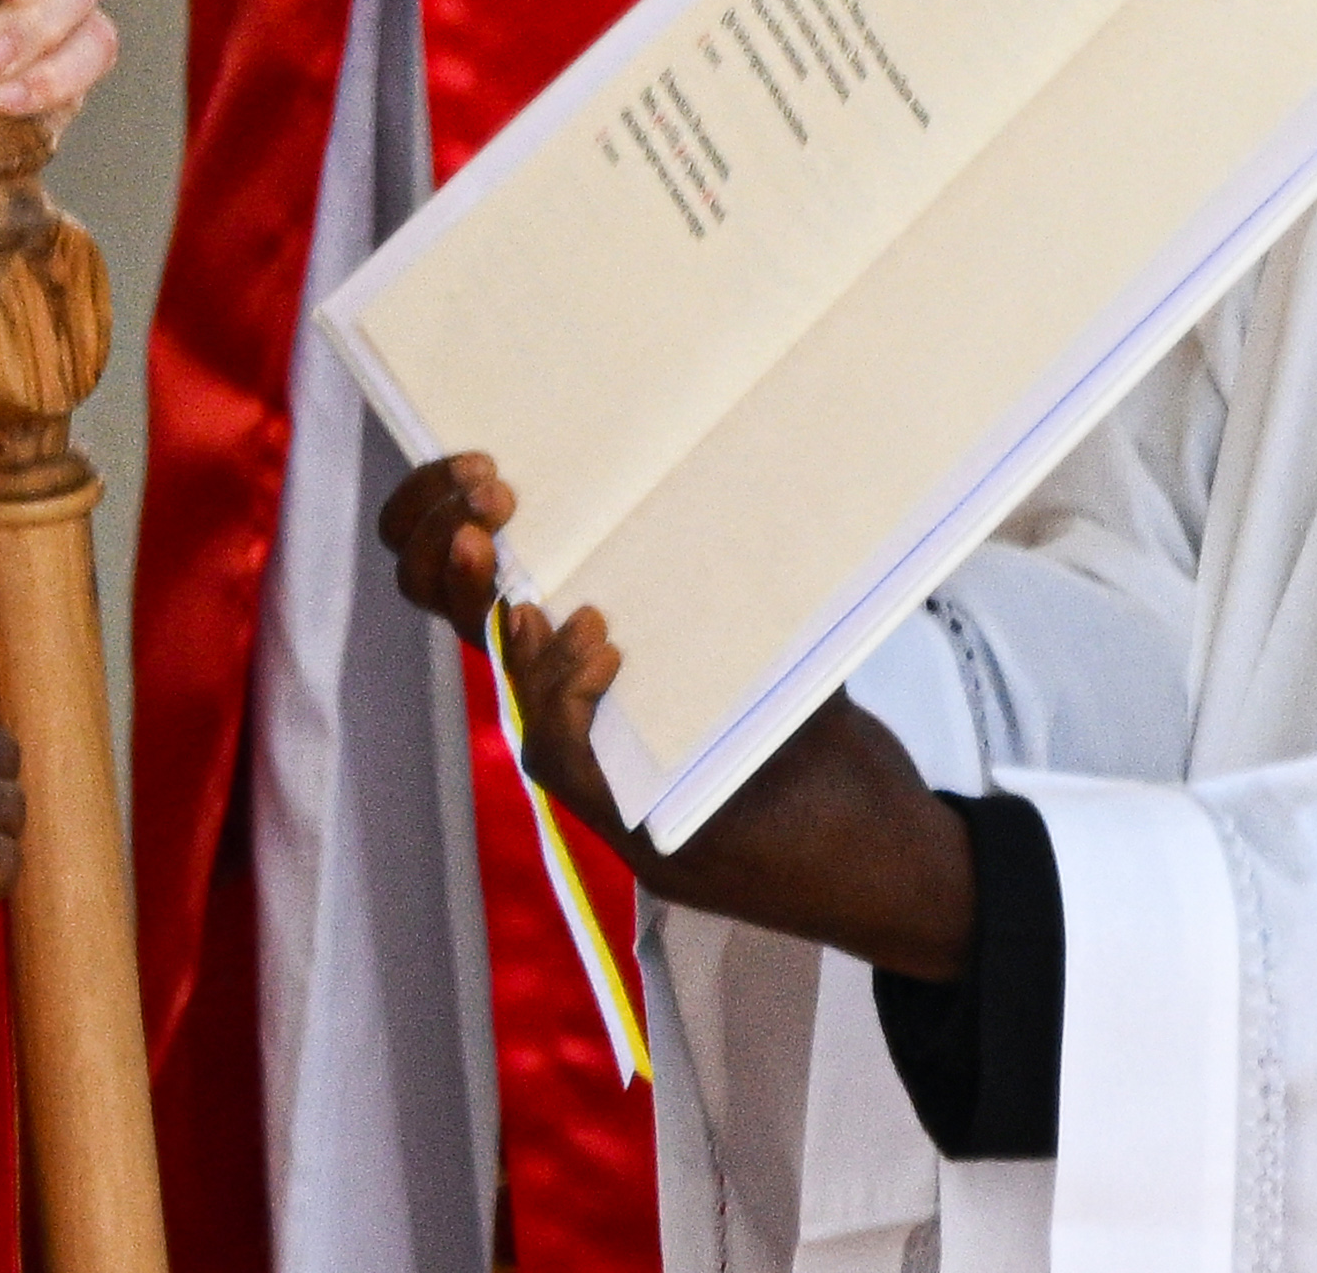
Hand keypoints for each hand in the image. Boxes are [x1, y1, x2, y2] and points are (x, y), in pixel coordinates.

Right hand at [375, 453, 978, 978]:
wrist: (882, 858)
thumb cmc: (821, 740)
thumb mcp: (761, 626)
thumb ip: (720, 567)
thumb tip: (714, 458)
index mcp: (576, 651)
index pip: (462, 575)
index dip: (434, 514)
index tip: (477, 466)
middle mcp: (561, 702)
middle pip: (439, 612)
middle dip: (438, 538)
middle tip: (490, 494)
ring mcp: (586, 764)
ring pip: (498, 683)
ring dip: (493, 609)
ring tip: (529, 572)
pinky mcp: (623, 821)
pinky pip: (557, 751)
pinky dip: (566, 692)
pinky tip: (599, 646)